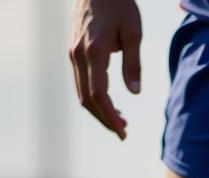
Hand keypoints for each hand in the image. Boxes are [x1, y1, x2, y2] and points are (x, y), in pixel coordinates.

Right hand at [69, 0, 142, 139]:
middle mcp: (79, 55)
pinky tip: (110, 104)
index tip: (123, 132)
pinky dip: (94, 98)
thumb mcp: (133, 32)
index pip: (99, 94)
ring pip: (82, 93)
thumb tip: (134, 93)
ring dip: (99, 111)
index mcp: (94, 51)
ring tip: (120, 122)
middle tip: (123, 133)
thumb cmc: (119, 4)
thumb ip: (133, 63)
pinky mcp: (74, 52)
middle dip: (105, 119)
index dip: (110, 117)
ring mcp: (73, 54)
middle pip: (88, 99)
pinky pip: (81, 83)